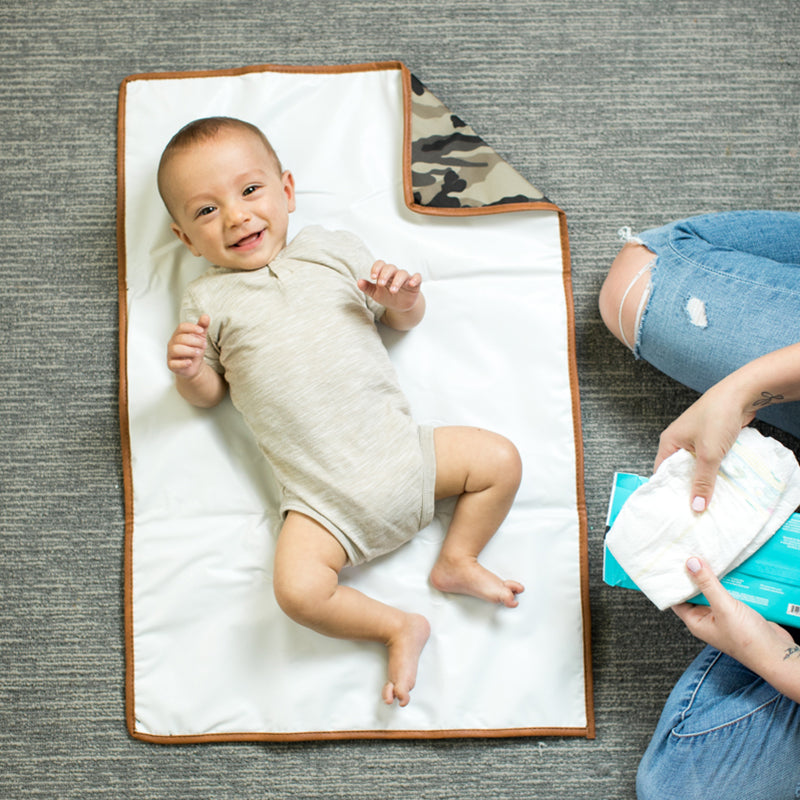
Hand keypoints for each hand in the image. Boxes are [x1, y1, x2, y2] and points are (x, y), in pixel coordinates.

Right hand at [167, 314, 209, 377]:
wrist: (193, 366)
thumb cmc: (195, 349)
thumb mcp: (200, 337)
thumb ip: (202, 327)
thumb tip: (205, 316)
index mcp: (178, 334)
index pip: (182, 327)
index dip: (192, 328)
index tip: (201, 331)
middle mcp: (172, 343)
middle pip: (181, 338)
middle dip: (195, 341)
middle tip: (204, 345)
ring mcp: (171, 354)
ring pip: (176, 349)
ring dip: (190, 351)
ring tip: (198, 353)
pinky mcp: (171, 365)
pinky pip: (174, 364)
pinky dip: (183, 363)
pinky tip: (190, 362)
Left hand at [357, 260, 422, 312]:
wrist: (400, 307)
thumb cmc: (387, 296)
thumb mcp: (375, 294)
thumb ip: (367, 288)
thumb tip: (358, 282)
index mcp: (384, 273)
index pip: (380, 264)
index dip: (376, 268)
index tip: (372, 277)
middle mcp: (395, 273)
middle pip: (390, 267)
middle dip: (385, 275)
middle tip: (380, 284)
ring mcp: (406, 278)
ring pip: (402, 273)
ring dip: (397, 281)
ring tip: (393, 291)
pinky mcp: (415, 284)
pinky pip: (417, 277)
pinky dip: (415, 279)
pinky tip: (411, 284)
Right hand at [654, 381, 754, 511]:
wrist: (741, 395)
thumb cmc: (717, 419)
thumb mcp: (709, 454)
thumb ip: (703, 481)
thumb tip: (696, 507)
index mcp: (669, 442)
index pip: (662, 471)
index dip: (668, 489)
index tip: (675, 508)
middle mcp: (679, 441)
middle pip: (680, 470)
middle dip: (689, 487)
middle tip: (695, 508)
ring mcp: (696, 439)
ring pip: (697, 466)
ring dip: (705, 479)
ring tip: (710, 499)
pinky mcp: (711, 438)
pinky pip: (710, 460)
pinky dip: (715, 470)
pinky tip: (722, 483)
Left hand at [673, 556, 793, 668]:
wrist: (777, 654)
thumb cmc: (748, 641)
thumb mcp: (724, 608)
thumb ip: (707, 585)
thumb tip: (691, 563)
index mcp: (695, 621)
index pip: (676, 599)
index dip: (673, 582)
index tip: (673, 563)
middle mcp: (706, 618)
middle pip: (695, 592)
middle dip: (694, 575)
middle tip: (692, 553)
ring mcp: (723, 615)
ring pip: (713, 591)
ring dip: (713, 577)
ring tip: (709, 557)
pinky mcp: (738, 612)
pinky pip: (729, 593)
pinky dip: (729, 582)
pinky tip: (730, 569)